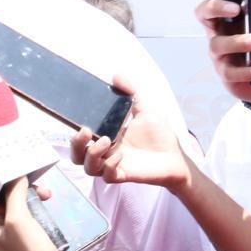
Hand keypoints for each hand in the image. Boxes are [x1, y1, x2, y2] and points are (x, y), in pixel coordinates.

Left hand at [0, 178, 63, 250]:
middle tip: (29, 181)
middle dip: (11, 191)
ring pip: (10, 212)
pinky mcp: (19, 247)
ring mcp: (4, 243)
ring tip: (45, 194)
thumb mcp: (20, 219)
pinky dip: (31, 212)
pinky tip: (45, 207)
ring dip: (26, 200)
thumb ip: (14, 195)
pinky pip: (20, 222)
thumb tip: (15, 177)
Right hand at [72, 76, 194, 194]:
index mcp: (107, 136)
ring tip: (107, 141)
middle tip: (85, 131)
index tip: (77, 120)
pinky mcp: (124, 175)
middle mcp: (106, 153)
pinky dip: (110, 165)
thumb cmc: (160, 136)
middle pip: (77, 155)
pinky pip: (107, 176)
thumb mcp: (145, 109)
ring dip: (92, 154)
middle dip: (76, 144)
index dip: (74, 132)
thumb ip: (131, 92)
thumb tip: (116, 75)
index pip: (82, 137)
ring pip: (88, 168)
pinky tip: (121, 155)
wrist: (176, 157)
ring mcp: (114, 165)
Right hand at [194, 0, 250, 104]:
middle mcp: (217, 38)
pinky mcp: (229, 78)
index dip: (215, 4)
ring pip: (218, 49)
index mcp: (223, 21)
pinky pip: (230, 76)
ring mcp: (221, 59)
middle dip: (222, 19)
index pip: (206, 9)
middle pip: (207, 28)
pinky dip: (245, 73)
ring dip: (239, 44)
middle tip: (242, 18)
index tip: (236, 4)